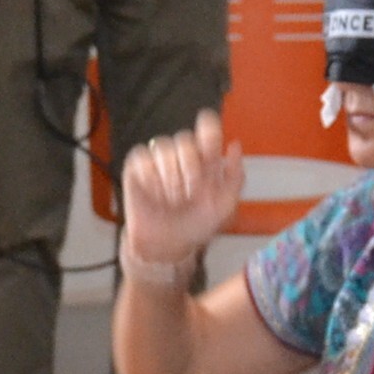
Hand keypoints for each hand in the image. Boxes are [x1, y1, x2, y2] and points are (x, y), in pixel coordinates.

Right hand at [120, 109, 246, 269]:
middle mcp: (182, 155)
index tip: (208, 132)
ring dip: (170, 178)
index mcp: (205, 160)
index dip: (208, 128)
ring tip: (172, 200)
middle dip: (190, 170)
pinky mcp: (137, 167)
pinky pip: (143, 158)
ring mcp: (159, 159)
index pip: (208, 131)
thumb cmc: (195, 226)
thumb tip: (234, 146)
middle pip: (186, 141)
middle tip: (191, 195)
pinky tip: (155, 196)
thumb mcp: (224, 207)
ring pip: (163, 148)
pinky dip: (150, 179)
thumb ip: (235, 177)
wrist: (167, 246)